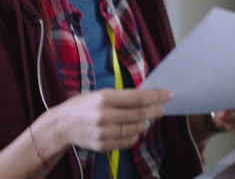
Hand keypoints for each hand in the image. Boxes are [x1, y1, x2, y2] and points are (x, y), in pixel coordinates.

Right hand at [51, 88, 171, 151]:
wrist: (60, 126)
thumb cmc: (84, 105)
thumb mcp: (100, 94)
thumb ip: (122, 96)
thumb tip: (149, 97)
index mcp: (104, 98)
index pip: (137, 97)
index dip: (156, 96)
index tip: (169, 94)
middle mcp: (104, 116)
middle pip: (140, 114)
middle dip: (156, 111)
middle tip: (162, 109)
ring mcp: (103, 133)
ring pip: (137, 129)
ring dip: (145, 123)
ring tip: (144, 118)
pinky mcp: (103, 146)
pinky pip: (129, 142)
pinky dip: (135, 135)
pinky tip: (133, 129)